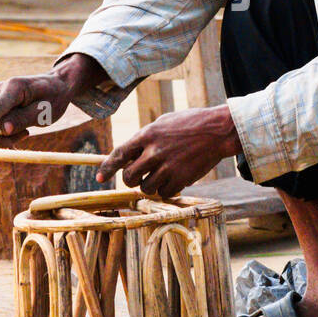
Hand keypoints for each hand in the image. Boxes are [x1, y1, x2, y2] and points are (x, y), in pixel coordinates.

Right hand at [0, 53, 105, 137]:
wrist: (56, 85)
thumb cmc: (53, 97)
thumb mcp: (44, 111)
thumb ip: (22, 119)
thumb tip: (3, 130)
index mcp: (14, 87)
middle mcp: (0, 89)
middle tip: (24, 135)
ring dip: (1, 134)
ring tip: (25, 131)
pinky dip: (1, 131)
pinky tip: (20, 128)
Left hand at [97, 106, 241, 199]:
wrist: (218, 130)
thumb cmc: (190, 123)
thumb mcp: (164, 123)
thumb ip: (146, 138)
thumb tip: (131, 154)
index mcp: (147, 134)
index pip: (119, 154)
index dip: (107, 167)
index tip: (99, 178)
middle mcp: (154, 151)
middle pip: (129, 177)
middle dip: (131, 180)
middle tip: (138, 176)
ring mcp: (168, 166)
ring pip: (146, 188)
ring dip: (150, 185)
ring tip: (160, 175)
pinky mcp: (181, 178)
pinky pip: (164, 193)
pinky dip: (166, 190)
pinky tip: (174, 179)